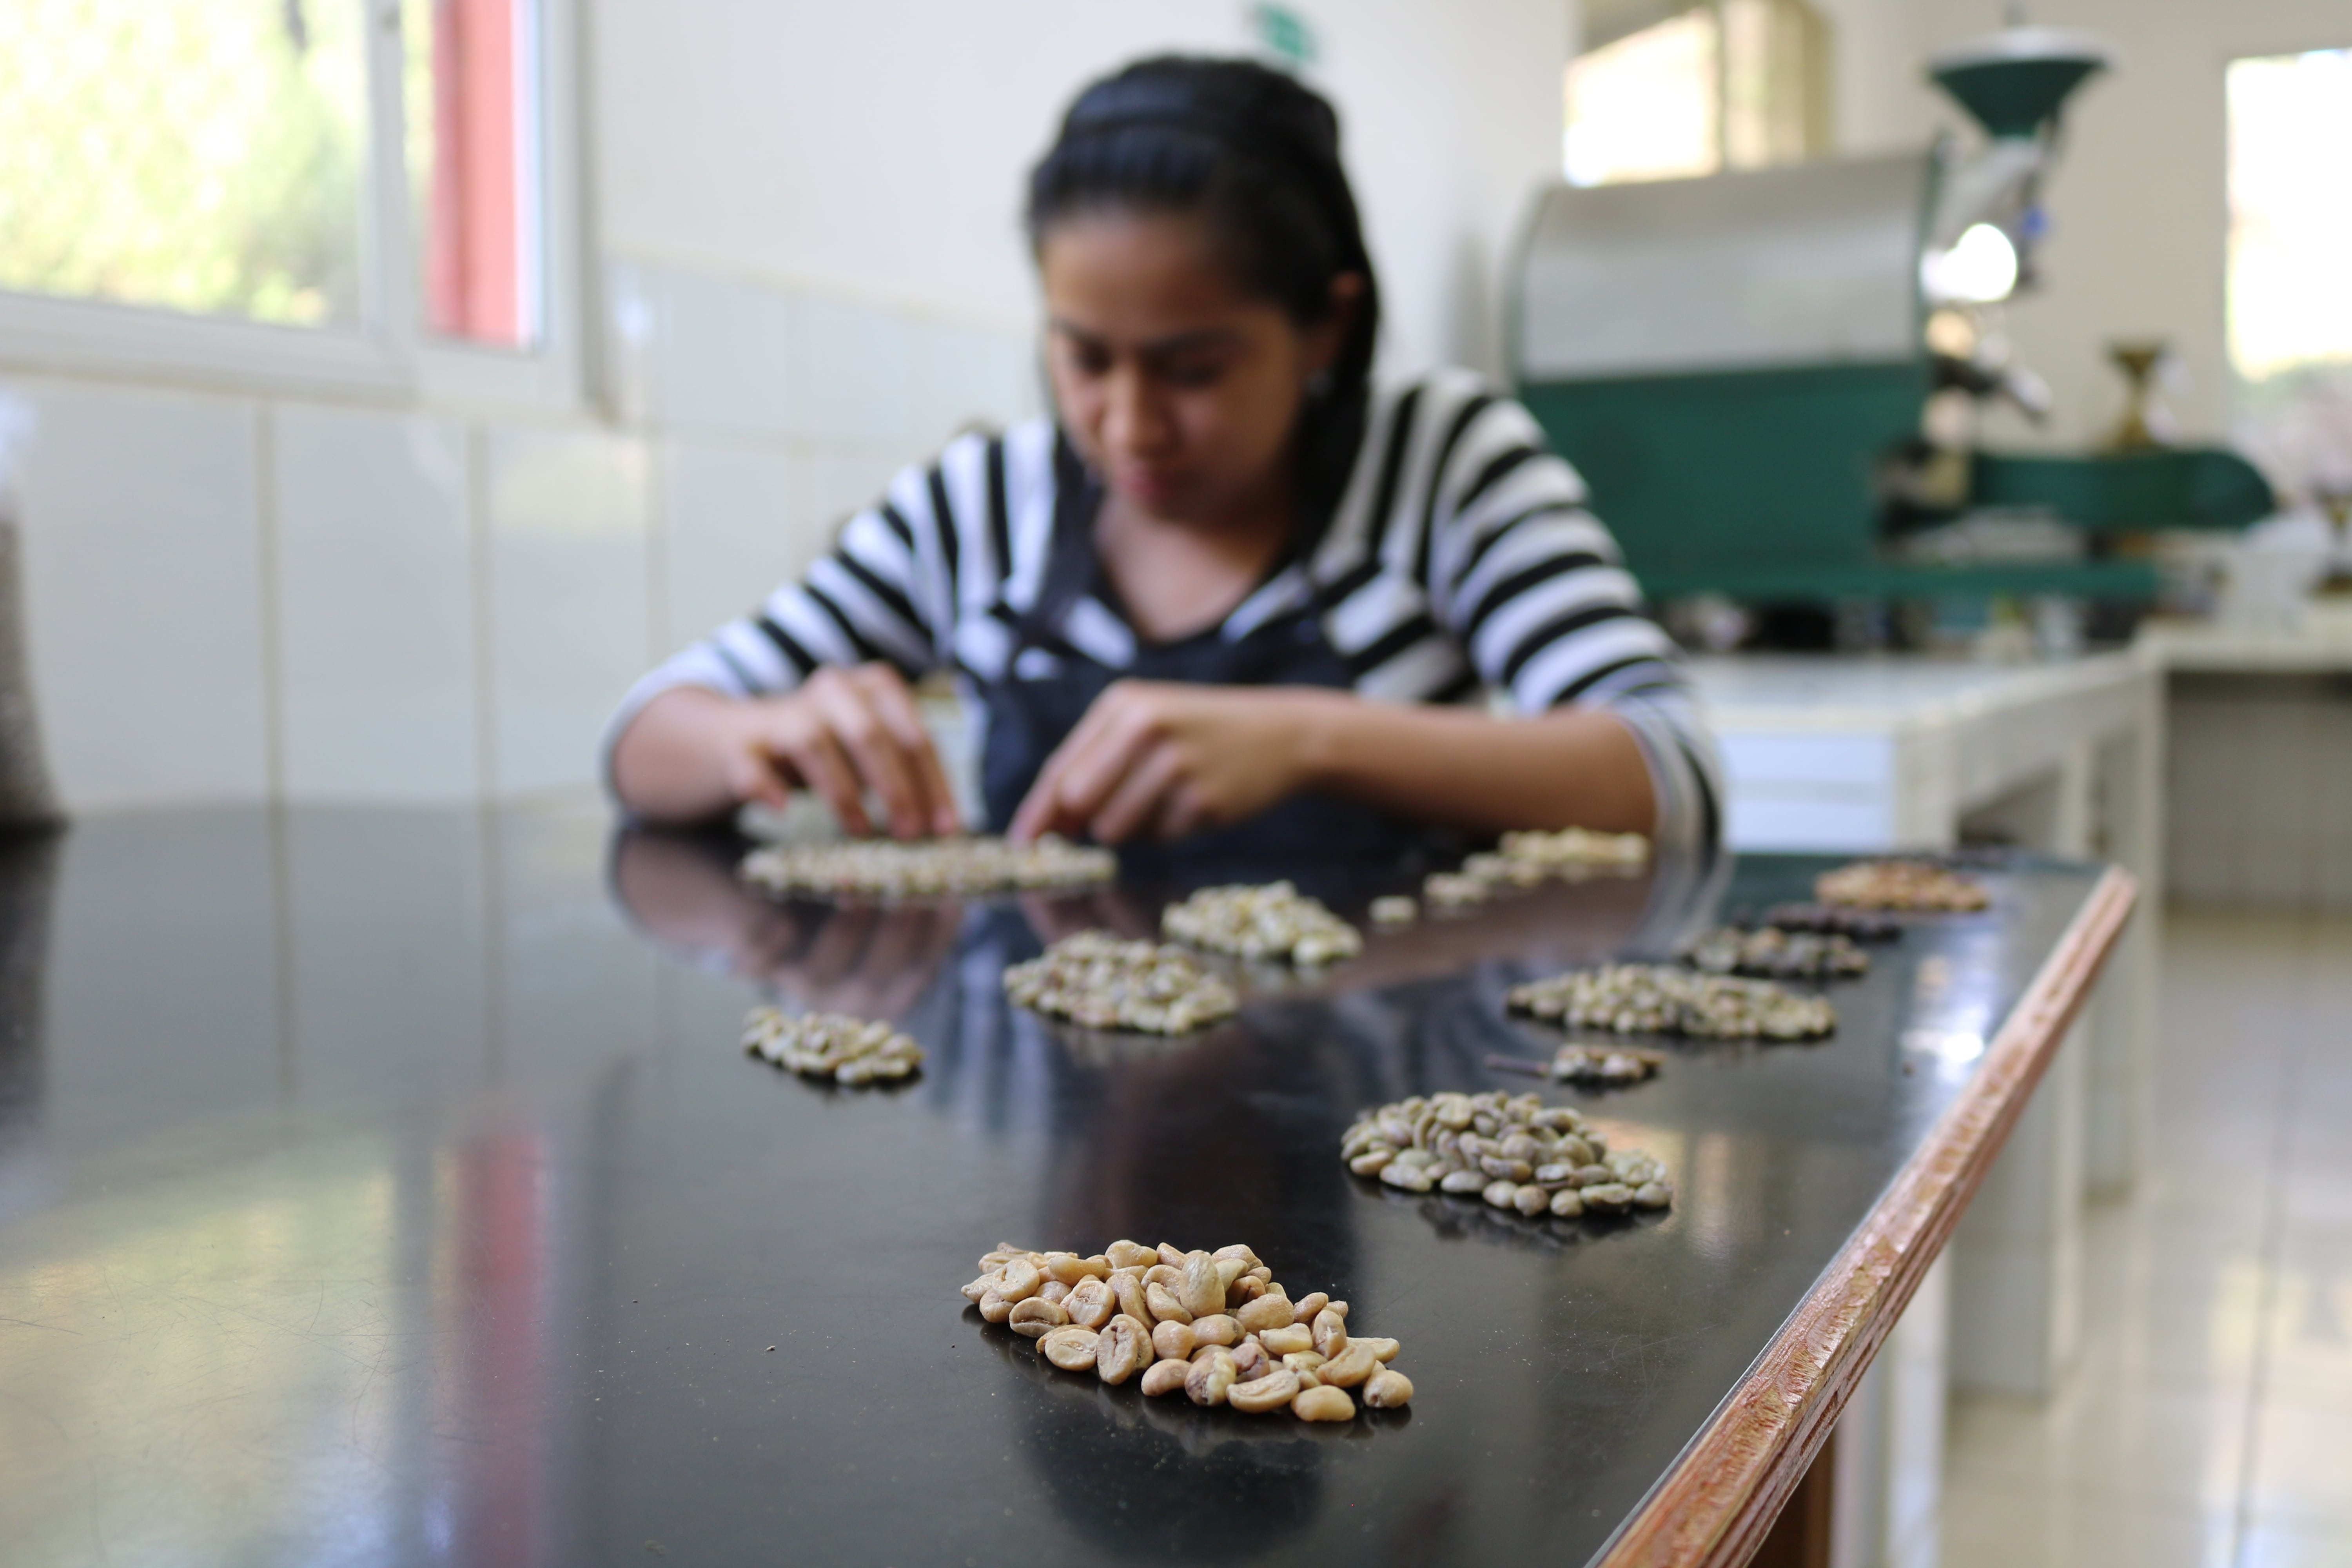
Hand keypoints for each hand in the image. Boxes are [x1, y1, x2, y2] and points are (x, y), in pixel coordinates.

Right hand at [724, 664, 960, 838]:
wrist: (730, 738)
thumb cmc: (821, 752)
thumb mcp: (869, 755)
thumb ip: (904, 776)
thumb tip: (945, 827)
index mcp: (874, 688)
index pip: (914, 735)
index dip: (934, 784)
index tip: (947, 829)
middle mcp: (832, 689)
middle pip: (868, 733)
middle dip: (895, 787)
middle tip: (909, 833)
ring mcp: (782, 712)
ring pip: (813, 741)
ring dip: (841, 791)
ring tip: (861, 831)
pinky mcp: (740, 742)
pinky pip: (752, 762)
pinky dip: (765, 784)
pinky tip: (781, 808)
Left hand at [1009, 681, 1328, 844]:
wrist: (1281, 734)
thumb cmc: (1199, 731)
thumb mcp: (1145, 723)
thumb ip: (1093, 762)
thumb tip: (1047, 822)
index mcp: (1124, 705)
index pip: (1061, 769)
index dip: (1038, 811)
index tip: (1022, 842)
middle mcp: (1145, 729)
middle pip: (1079, 801)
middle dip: (1083, 820)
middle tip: (1105, 816)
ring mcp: (1176, 766)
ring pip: (1114, 828)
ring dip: (1128, 827)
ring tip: (1162, 797)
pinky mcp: (1202, 801)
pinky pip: (1157, 838)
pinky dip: (1166, 830)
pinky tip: (1192, 802)